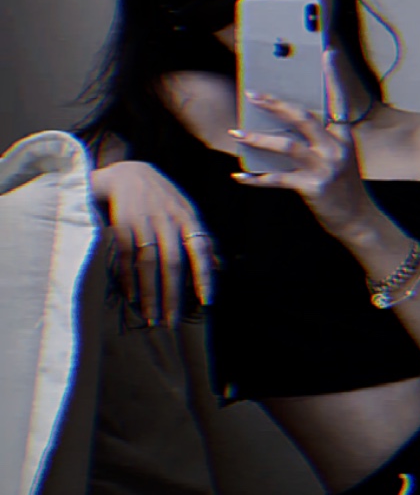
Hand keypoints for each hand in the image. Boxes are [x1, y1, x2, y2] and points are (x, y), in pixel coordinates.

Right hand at [90, 160, 215, 326]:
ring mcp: (145, 221)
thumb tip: (221, 265)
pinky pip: (127, 256)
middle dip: (173, 295)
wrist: (128, 172)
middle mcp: (168, 220)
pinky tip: (133, 297)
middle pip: (173, 262)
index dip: (204, 275)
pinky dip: (129, 278)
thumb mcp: (187, 211)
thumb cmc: (163, 197)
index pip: (201, 249)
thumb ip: (202, 237)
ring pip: (149, 263)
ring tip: (152, 317)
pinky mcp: (122, 223)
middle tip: (172, 322)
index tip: (206, 301)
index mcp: (188, 217)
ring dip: (151, 293)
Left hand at [227, 49, 373, 239]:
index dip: (333, 78)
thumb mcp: (340, 158)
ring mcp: (324, 168)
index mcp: (344, 137)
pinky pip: (277, 180)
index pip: (338, 101)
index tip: (327, 54)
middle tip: (253, 94)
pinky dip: (255, 179)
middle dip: (275, 105)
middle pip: (303, 118)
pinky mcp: (312, 187)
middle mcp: (336, 149)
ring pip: (287, 146)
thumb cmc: (344, 187)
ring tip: (236, 133)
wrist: (358, 220)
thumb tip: (286, 126)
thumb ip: (320, 141)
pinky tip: (239, 176)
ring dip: (258, 139)